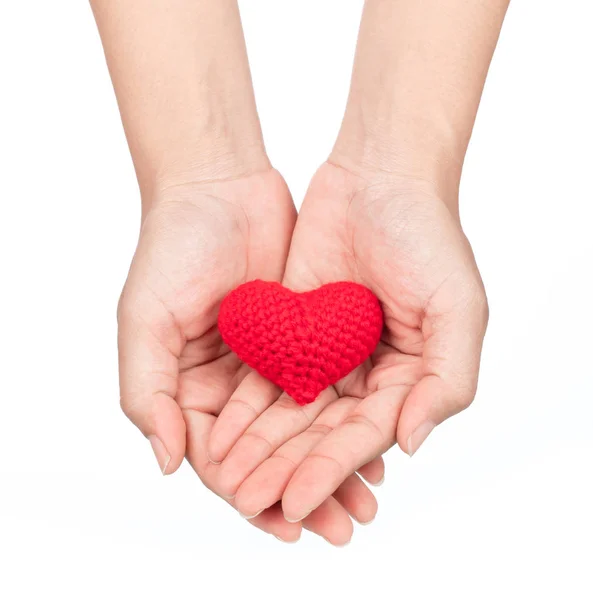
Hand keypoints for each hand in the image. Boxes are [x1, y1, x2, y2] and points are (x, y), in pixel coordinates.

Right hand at [117, 167, 382, 542]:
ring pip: (303, 425)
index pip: (221, 461)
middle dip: (305, 490)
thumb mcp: (143, 319)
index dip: (255, 494)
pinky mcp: (300, 332)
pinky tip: (375, 440)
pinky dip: (344, 415)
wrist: (219, 184)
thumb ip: (145, 391)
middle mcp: (230, 381)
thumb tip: (169, 464)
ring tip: (368, 497)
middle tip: (346, 526)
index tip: (290, 525)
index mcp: (188, 389)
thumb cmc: (171, 246)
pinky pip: (325, 383)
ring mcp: (268, 357)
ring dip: (331, 462)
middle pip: (270, 452)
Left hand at [208, 161, 487, 523]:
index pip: (364, 436)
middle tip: (252, 504)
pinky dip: (247, 403)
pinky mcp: (294, 327)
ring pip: (290, 411)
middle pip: (321, 432)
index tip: (296, 503)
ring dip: (262, 446)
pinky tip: (223, 432)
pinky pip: (268, 372)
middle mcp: (367, 372)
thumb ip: (448, 381)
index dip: (330, 471)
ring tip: (231, 480)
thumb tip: (411, 443)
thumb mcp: (460, 308)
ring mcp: (328, 351)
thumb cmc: (428, 236)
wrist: (379, 176)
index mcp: (409, 377)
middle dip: (287, 469)